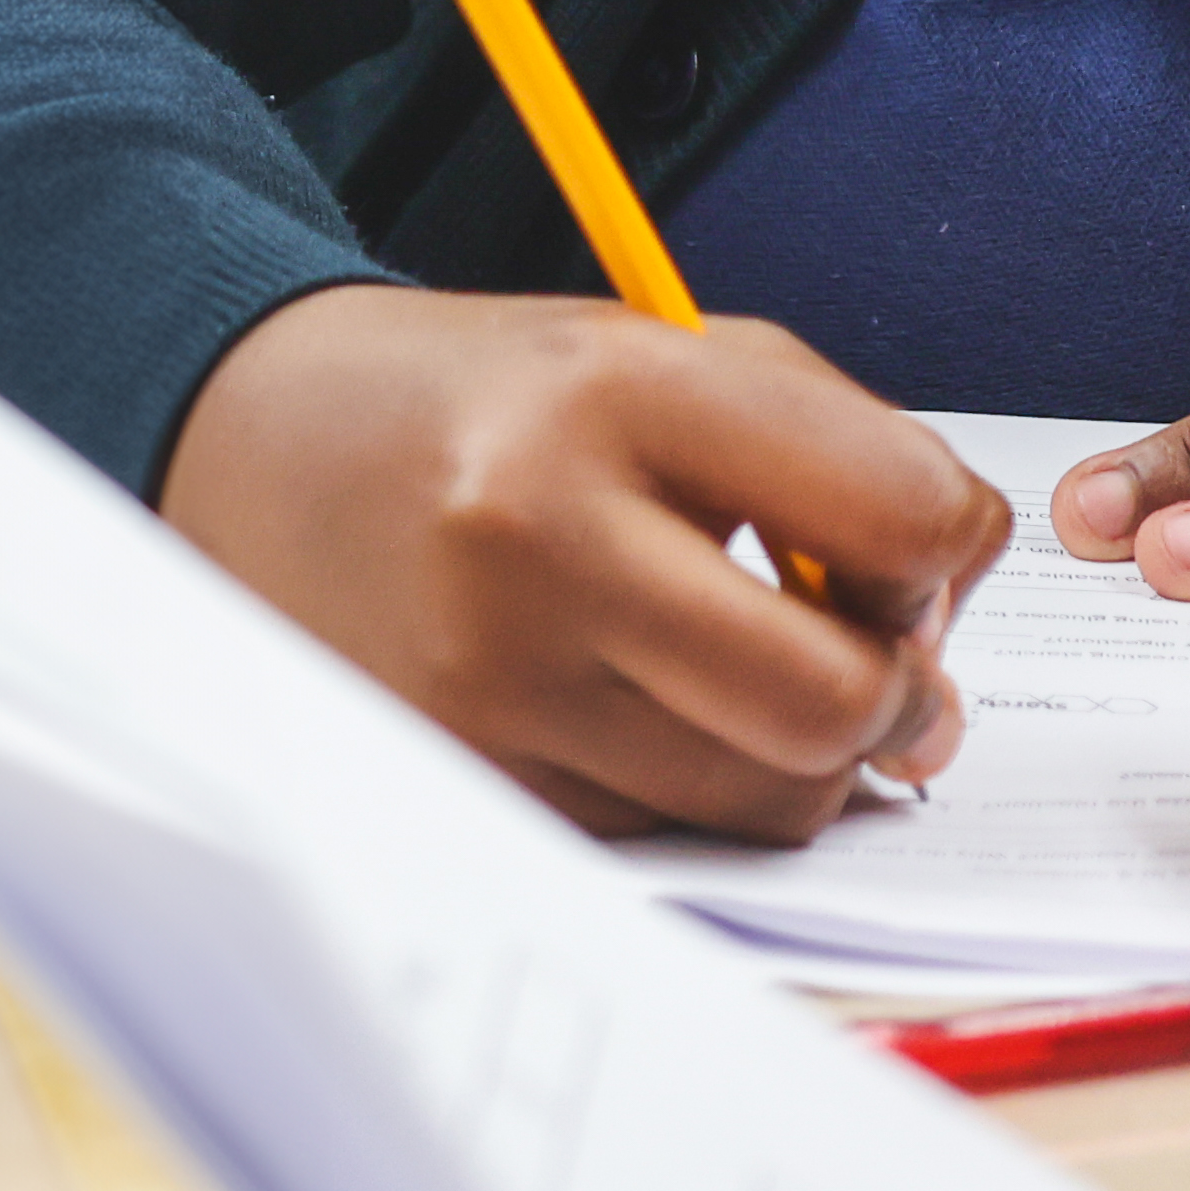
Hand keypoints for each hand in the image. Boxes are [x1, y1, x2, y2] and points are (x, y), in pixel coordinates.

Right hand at [157, 282, 1000, 838]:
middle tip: (874, 667)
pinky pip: (668, 836)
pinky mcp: (459, 770)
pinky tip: (634, 708)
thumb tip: (936, 648)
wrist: (245, 439)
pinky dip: (687, 790)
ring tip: (736, 680)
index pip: (900, 514)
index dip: (943, 553)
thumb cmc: (487, 405)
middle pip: (837, 700)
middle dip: (897, 699)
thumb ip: (836, 456)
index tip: (900, 557)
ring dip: (798, 760)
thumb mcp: (657, 354)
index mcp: (607, 394)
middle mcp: (533, 535)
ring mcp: (484, 673)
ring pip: (766, 799)